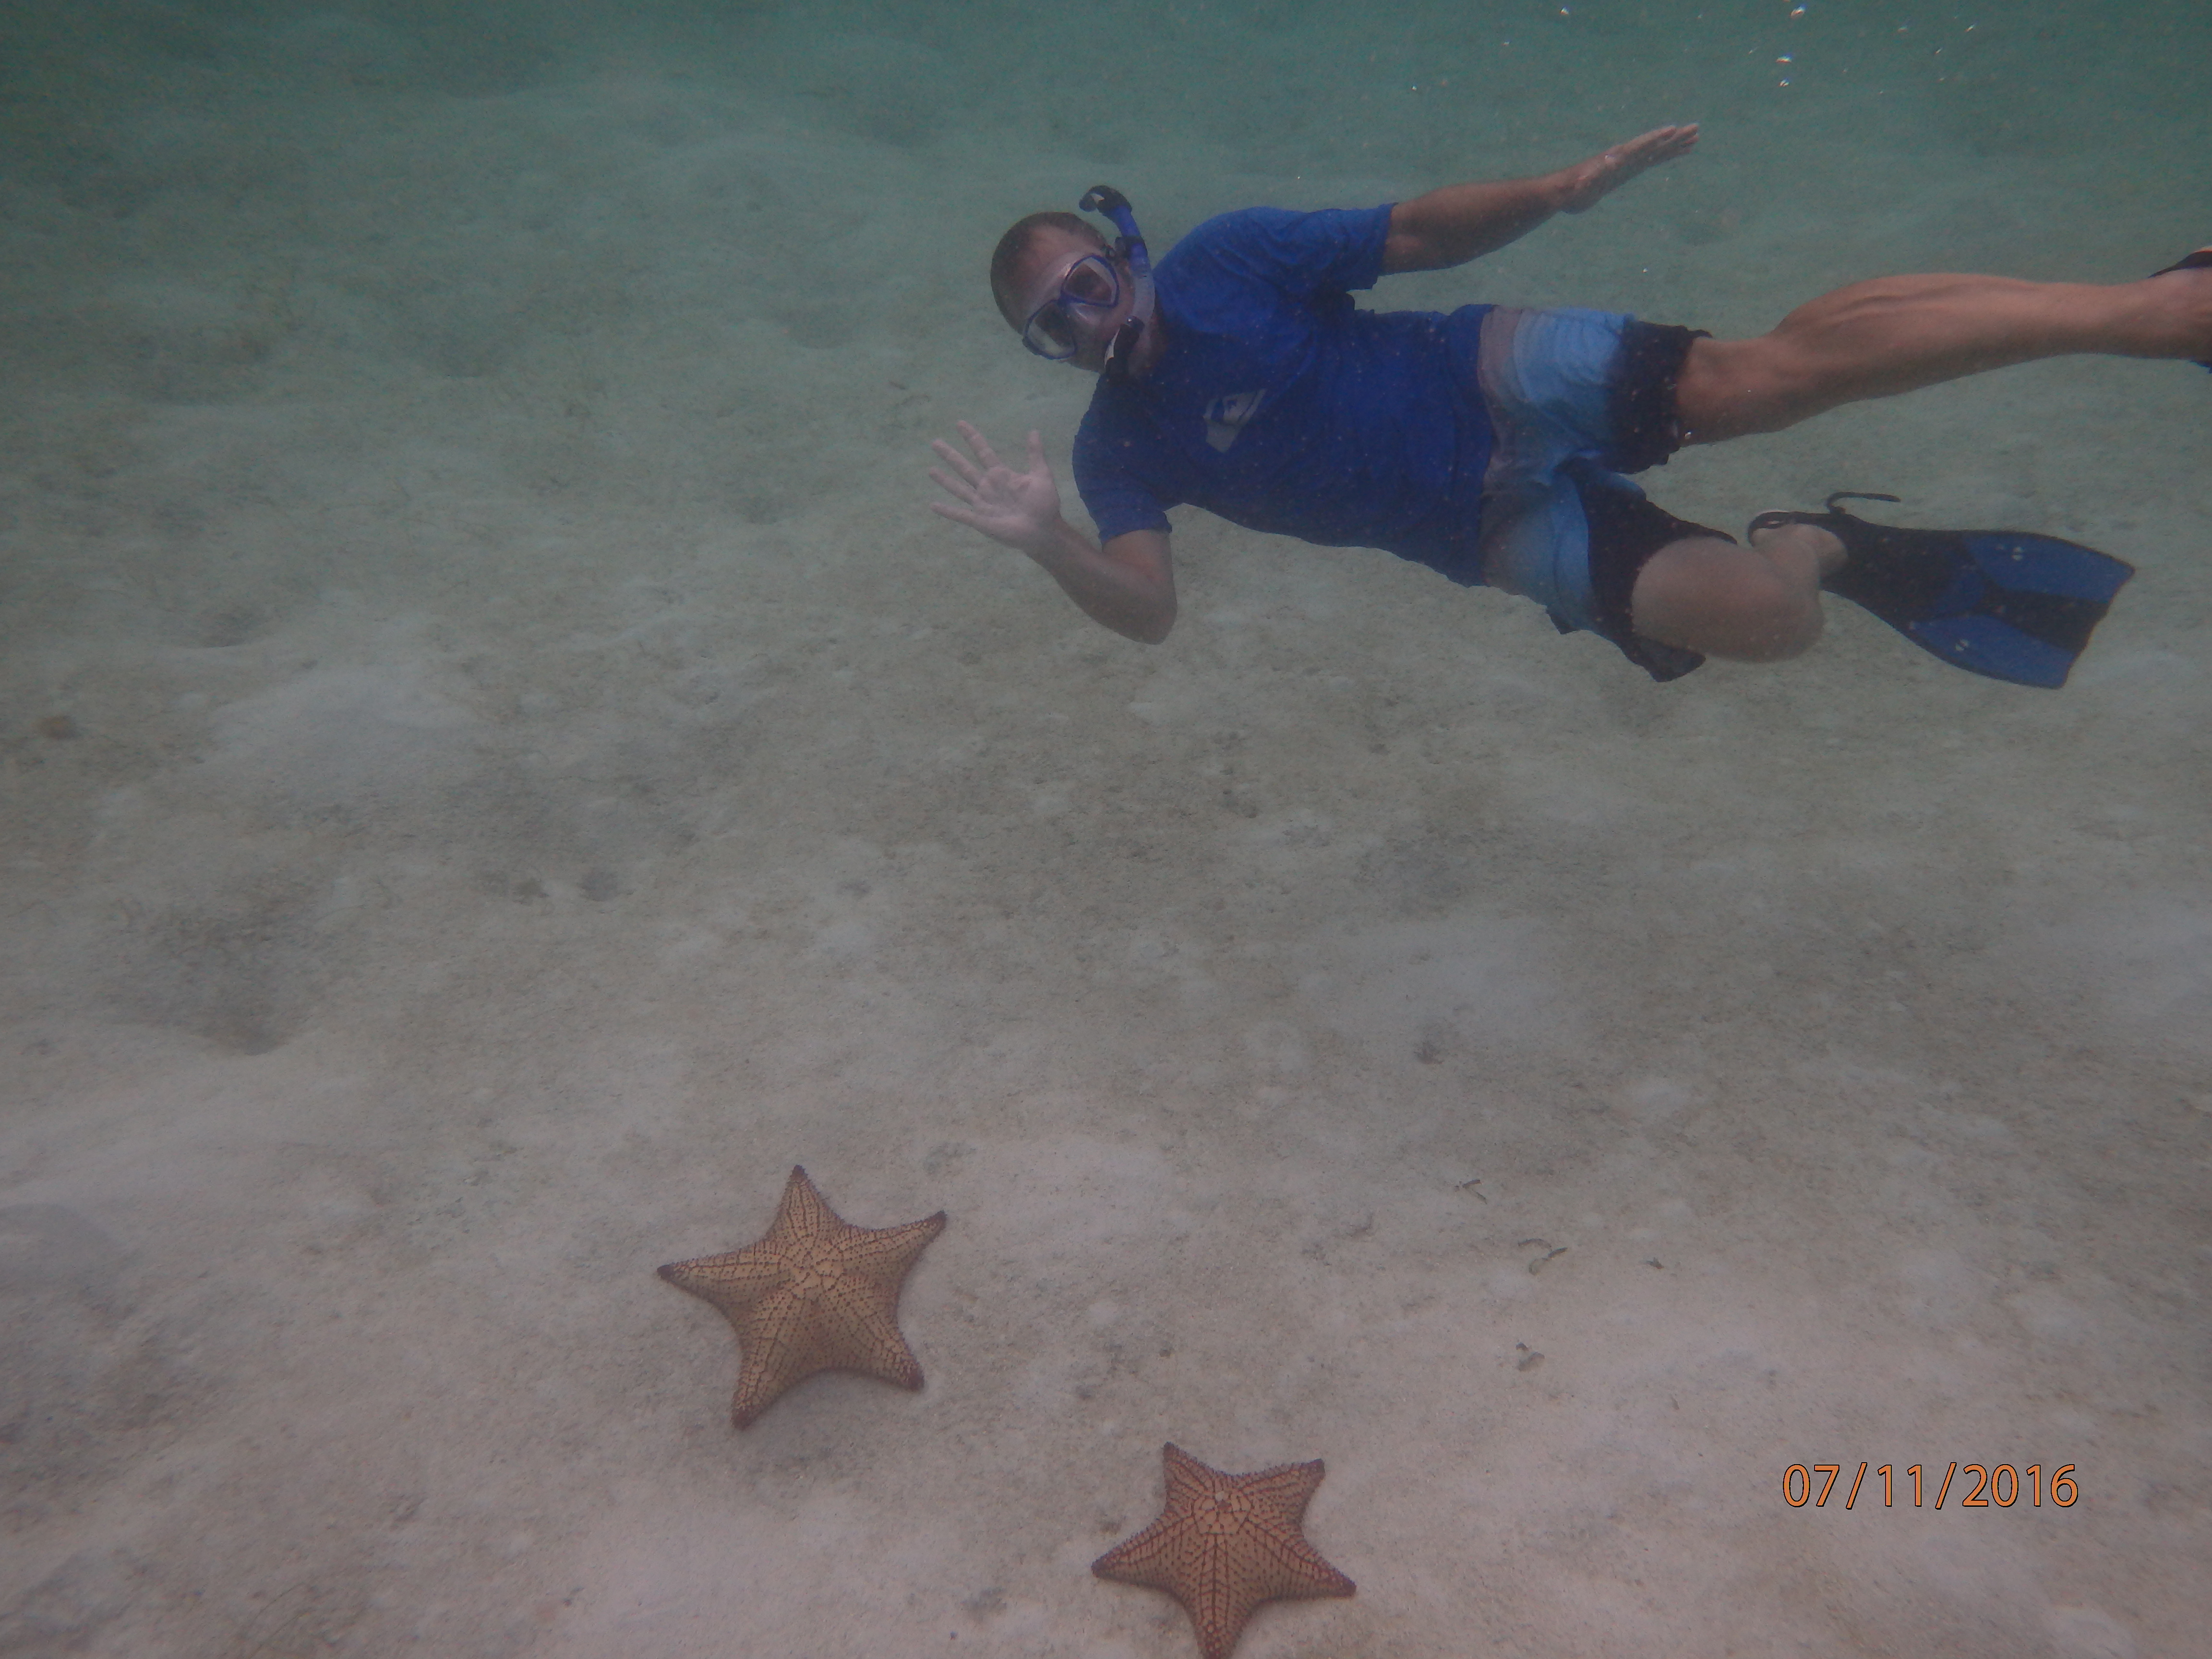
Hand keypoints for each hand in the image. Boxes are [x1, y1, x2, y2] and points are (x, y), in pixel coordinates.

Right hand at [929, 422, 1064, 552]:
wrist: (1044, 530)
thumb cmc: (1045, 505)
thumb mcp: (1042, 476)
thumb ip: (1036, 455)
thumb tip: (1034, 431)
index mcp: (1001, 475)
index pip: (982, 451)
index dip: (972, 437)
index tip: (960, 423)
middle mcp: (988, 487)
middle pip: (964, 467)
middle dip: (950, 455)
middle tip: (935, 442)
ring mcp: (983, 504)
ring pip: (959, 488)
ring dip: (944, 480)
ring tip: (930, 470)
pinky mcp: (981, 521)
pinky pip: (960, 514)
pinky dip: (947, 511)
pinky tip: (933, 505)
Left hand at [1557, 123, 1698, 213]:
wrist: (1565, 191)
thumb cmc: (1571, 190)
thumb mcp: (1579, 186)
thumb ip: (1588, 179)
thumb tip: (1599, 170)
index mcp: (1617, 158)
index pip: (1640, 145)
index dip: (1655, 138)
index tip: (1673, 130)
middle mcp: (1626, 156)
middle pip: (1655, 144)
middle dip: (1675, 137)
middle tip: (1696, 128)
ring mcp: (1629, 163)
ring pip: (1658, 150)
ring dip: (1676, 144)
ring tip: (1695, 138)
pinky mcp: (1630, 171)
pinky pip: (1653, 161)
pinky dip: (1667, 156)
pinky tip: (1680, 153)